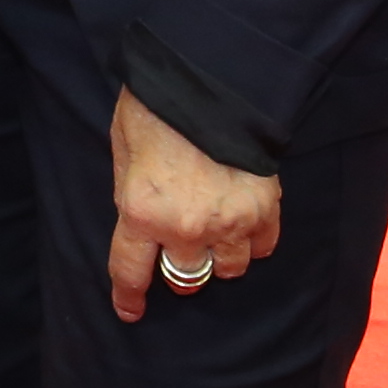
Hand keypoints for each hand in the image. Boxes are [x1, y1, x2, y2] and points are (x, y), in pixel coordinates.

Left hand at [105, 87, 285, 319]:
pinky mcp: (264, 209)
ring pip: (228, 270)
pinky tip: (245, 221)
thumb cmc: (156, 107)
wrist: (210, 76)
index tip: (131, 311)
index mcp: (142, 213)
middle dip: (179, 271)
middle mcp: (185, 228)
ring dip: (219, 258)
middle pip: (186, 279)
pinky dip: (254, 240)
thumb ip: (130, 192)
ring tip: (216, 234)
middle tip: (179, 253)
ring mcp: (229, 222)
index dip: (129, 297)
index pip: (131, 272)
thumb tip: (139, 218)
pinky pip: (263, 247)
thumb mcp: (123, 149)